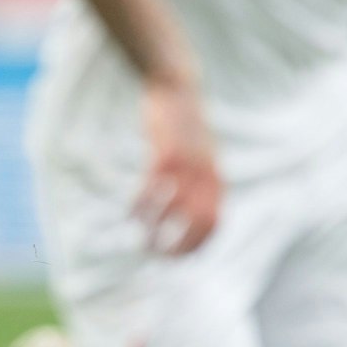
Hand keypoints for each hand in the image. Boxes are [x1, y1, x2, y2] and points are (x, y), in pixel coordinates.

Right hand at [136, 79, 219, 254]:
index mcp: (216, 180)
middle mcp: (205, 176)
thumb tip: (194, 213)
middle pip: (197, 224)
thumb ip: (201, 183)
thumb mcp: (201, 158)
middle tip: (155, 254)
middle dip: (176, 245)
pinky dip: (140, 206)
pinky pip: (151, 189)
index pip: (213, 225)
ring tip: (139, 237)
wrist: (177, 89)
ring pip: (171, 210)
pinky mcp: (164, 153)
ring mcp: (186, 165)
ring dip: (154, 229)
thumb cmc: (185, 128)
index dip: (195, 246)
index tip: (175, 258)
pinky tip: (130, 214)